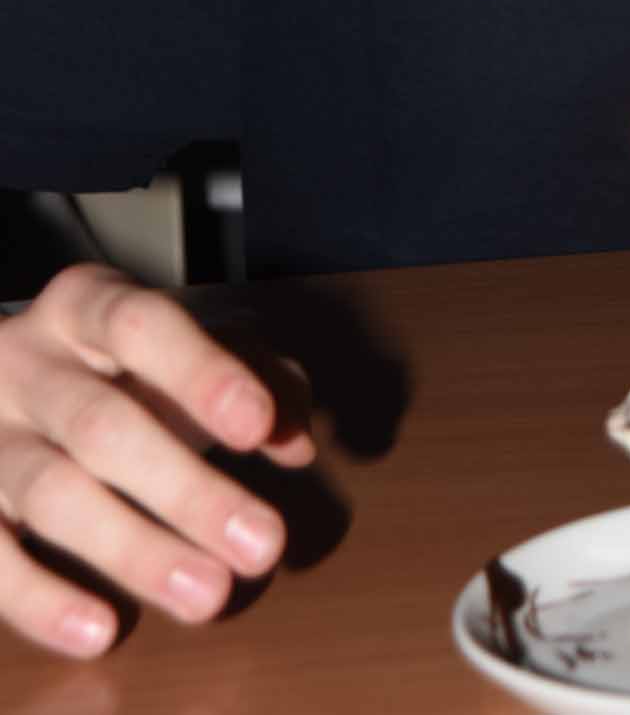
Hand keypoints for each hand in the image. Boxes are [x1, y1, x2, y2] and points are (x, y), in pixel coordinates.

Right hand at [0, 264, 315, 658]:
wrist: (10, 382)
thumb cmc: (126, 366)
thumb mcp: (190, 347)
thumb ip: (257, 374)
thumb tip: (295, 439)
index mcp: (88, 307)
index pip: (142, 326)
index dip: (200, 374)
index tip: (258, 426)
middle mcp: (27, 365)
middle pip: (102, 425)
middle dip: (186, 489)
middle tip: (263, 543)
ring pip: (52, 493)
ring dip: (133, 551)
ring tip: (209, 596)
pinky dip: (41, 600)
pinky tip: (101, 630)